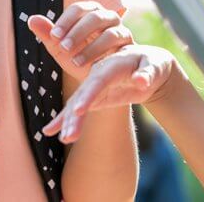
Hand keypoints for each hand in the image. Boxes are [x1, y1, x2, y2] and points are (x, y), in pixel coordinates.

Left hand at [27, 1, 132, 80]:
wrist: (103, 78)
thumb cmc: (81, 57)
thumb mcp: (62, 49)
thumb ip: (48, 35)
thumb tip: (31, 19)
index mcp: (89, 13)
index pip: (78, 9)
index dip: (66, 21)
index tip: (54, 36)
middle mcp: (106, 17)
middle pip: (95, 16)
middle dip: (78, 31)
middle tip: (63, 47)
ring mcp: (120, 29)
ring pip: (110, 30)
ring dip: (92, 46)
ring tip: (76, 61)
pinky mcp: (129, 43)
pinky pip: (120, 44)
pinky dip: (107, 53)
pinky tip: (94, 66)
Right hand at [42, 44, 176, 143]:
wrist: (148, 65)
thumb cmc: (153, 64)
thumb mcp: (154, 66)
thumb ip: (147, 74)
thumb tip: (141, 82)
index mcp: (112, 65)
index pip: (98, 81)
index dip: (88, 95)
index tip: (78, 111)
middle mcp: (98, 75)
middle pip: (83, 95)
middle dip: (74, 116)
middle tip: (68, 136)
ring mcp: (93, 86)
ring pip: (77, 104)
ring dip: (68, 122)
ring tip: (64, 139)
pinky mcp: (92, 97)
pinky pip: (75, 109)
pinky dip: (62, 119)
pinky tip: (48, 131)